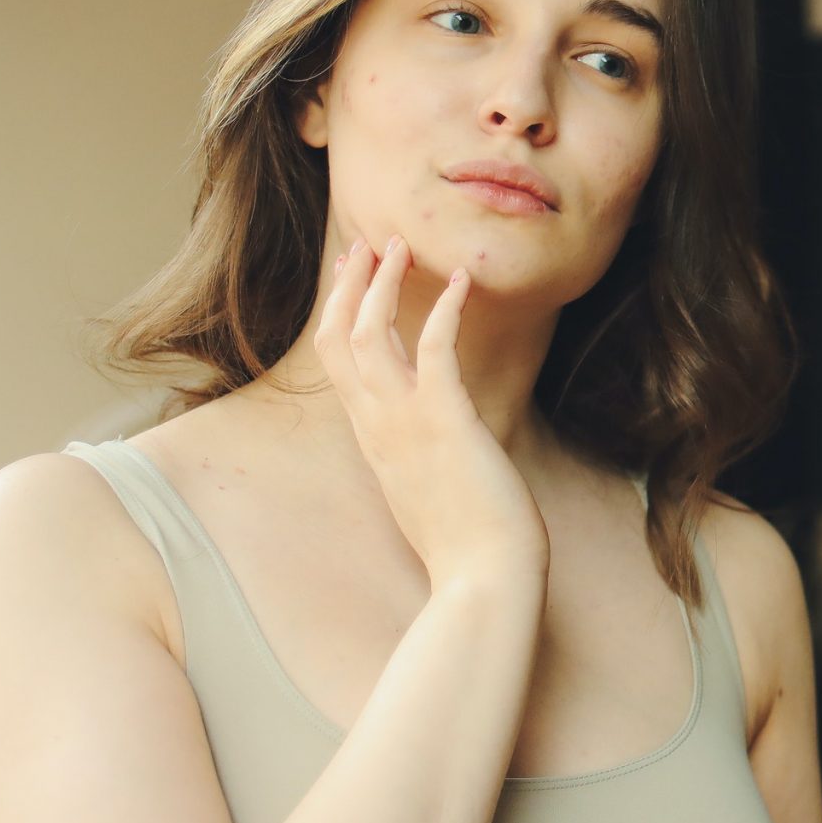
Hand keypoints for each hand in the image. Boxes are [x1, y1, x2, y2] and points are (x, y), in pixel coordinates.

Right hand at [313, 234, 548, 585]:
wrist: (483, 580)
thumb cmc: (467, 546)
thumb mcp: (428, 493)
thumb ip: (419, 461)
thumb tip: (435, 448)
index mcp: (372, 441)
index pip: (339, 364)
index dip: (340, 313)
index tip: (353, 277)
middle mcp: (377, 427)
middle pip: (339, 339)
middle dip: (350, 286)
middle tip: (369, 242)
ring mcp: (405, 423)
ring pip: (371, 334)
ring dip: (384, 283)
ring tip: (402, 244)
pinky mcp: (446, 422)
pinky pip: (434, 350)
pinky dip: (445, 309)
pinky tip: (462, 280)